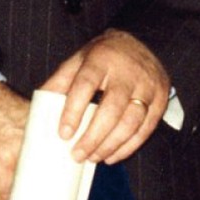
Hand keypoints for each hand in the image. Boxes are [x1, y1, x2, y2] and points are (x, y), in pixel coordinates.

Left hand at [41, 29, 170, 164]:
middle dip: (93, 137)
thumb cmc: (104, 55)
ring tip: (93, 158)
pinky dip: (129, 146)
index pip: (86, 85)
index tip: (63, 134)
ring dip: (110, 145)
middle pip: (111, 109)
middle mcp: (127, 72)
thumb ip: (60, 81)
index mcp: (102, 58)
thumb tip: (40, 109)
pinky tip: (112, 156)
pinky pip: (146, 128)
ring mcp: (147, 85)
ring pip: (131, 122)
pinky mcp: (160, 98)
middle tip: (77, 155)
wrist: (144, 41)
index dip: (74, 111)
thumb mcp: (80, 58)